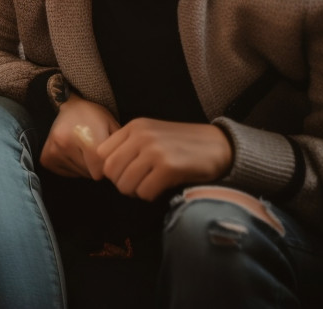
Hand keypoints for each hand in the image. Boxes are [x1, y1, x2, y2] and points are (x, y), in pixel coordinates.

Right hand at [41, 94, 119, 179]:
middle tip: (95, 151)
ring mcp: (53, 151)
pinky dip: (74, 168)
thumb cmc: (94, 117)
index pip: (100, 169)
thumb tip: (118, 171)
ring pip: (80, 174)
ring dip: (86, 167)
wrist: (71, 107)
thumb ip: (117, 150)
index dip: (107, 166)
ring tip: (85, 151)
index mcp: (84, 135)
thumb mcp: (112, 126)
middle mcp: (65, 143)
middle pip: (90, 173)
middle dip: (97, 167)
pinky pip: (68, 174)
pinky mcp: (46, 158)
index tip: (107, 156)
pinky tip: (74, 153)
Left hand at [97, 119, 232, 200]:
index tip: (126, 173)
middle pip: (110, 171)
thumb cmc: (183, 145)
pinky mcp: (168, 167)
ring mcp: (154, 151)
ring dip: (135, 192)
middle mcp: (141, 136)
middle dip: (121, 183)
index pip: (101, 154)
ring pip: (125, 184)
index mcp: (134, 127)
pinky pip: (144, 192)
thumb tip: (105, 170)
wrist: (220, 146)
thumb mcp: (152, 135)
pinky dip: (150, 195)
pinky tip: (161, 188)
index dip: (111, 169)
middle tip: (138, 184)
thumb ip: (129, 146)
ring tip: (150, 186)